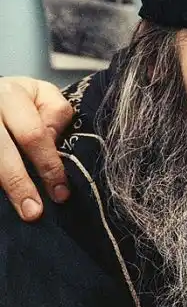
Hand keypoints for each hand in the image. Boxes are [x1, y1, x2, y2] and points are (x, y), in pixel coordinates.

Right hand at [0, 77, 73, 220]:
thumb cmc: (20, 99)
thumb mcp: (43, 94)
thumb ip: (56, 113)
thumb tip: (53, 140)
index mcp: (11, 95)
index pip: (33, 135)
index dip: (49, 165)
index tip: (61, 191)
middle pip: (2, 154)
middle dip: (20, 185)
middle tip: (34, 212)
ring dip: (4, 189)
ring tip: (20, 212)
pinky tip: (3, 204)